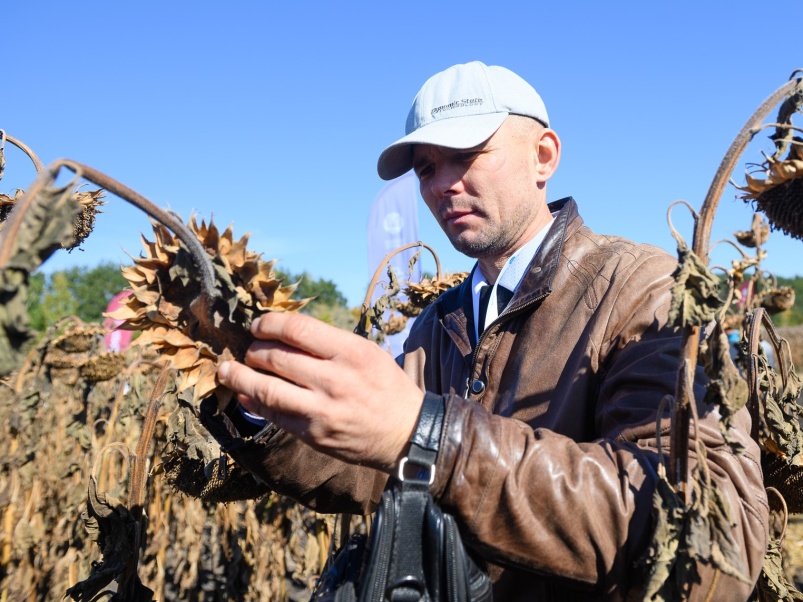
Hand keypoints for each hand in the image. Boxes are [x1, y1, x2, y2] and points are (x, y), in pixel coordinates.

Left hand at [217, 312, 423, 471]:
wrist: (406, 434)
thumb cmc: (386, 387)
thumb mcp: (367, 353)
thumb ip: (329, 343)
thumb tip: (284, 334)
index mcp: (351, 352)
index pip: (297, 329)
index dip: (269, 323)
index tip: (258, 324)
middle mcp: (335, 380)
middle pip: (276, 356)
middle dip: (254, 349)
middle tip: (249, 348)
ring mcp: (322, 410)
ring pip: (266, 389)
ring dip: (240, 377)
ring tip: (227, 370)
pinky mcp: (313, 434)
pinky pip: (274, 415)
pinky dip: (254, 403)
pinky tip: (245, 395)